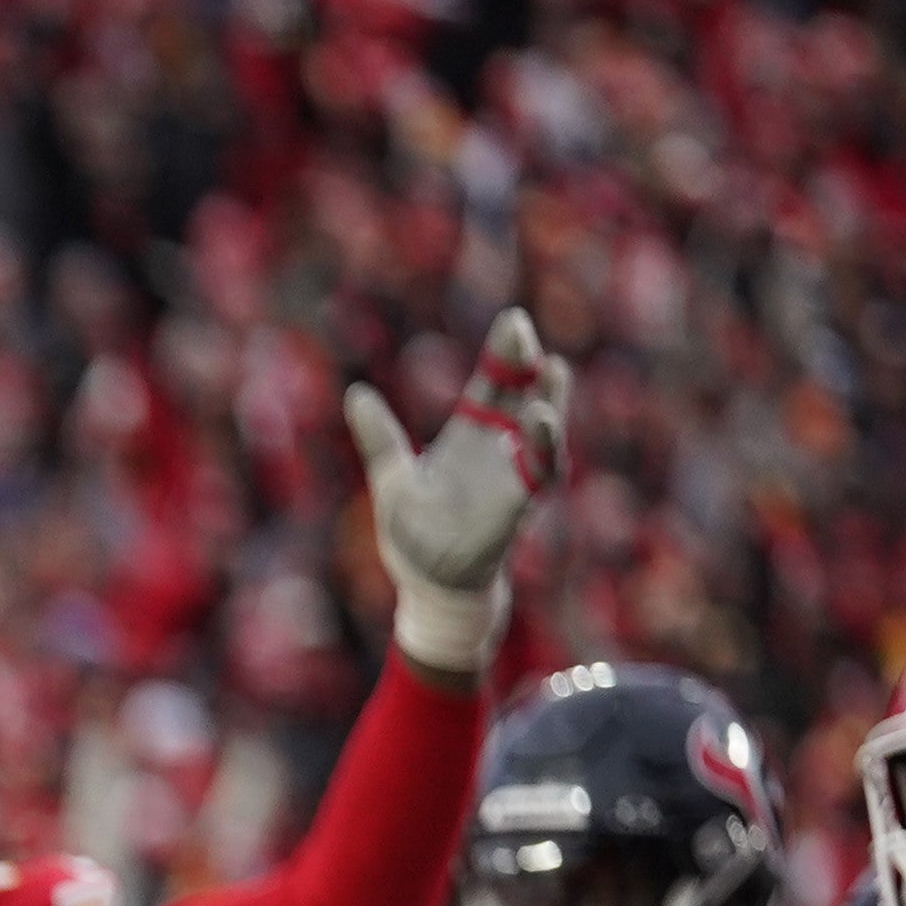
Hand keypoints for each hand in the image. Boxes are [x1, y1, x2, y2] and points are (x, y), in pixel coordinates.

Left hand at [346, 309, 565, 676]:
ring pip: (541, 428)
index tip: (512, 320)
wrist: (429, 585)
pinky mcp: (518, 505)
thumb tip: (356, 393)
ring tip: (549, 367)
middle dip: (525, 363)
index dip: (502, 355)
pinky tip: (542, 420)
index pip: (491, 385)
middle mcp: (498, 449)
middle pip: (519, 395)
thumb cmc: (415, 535)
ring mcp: (512, 475)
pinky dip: (544, 447)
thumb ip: (378, 436)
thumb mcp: (391, 478)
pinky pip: (540, 471)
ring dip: (548, 398)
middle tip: (522, 329)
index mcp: (468, 437)